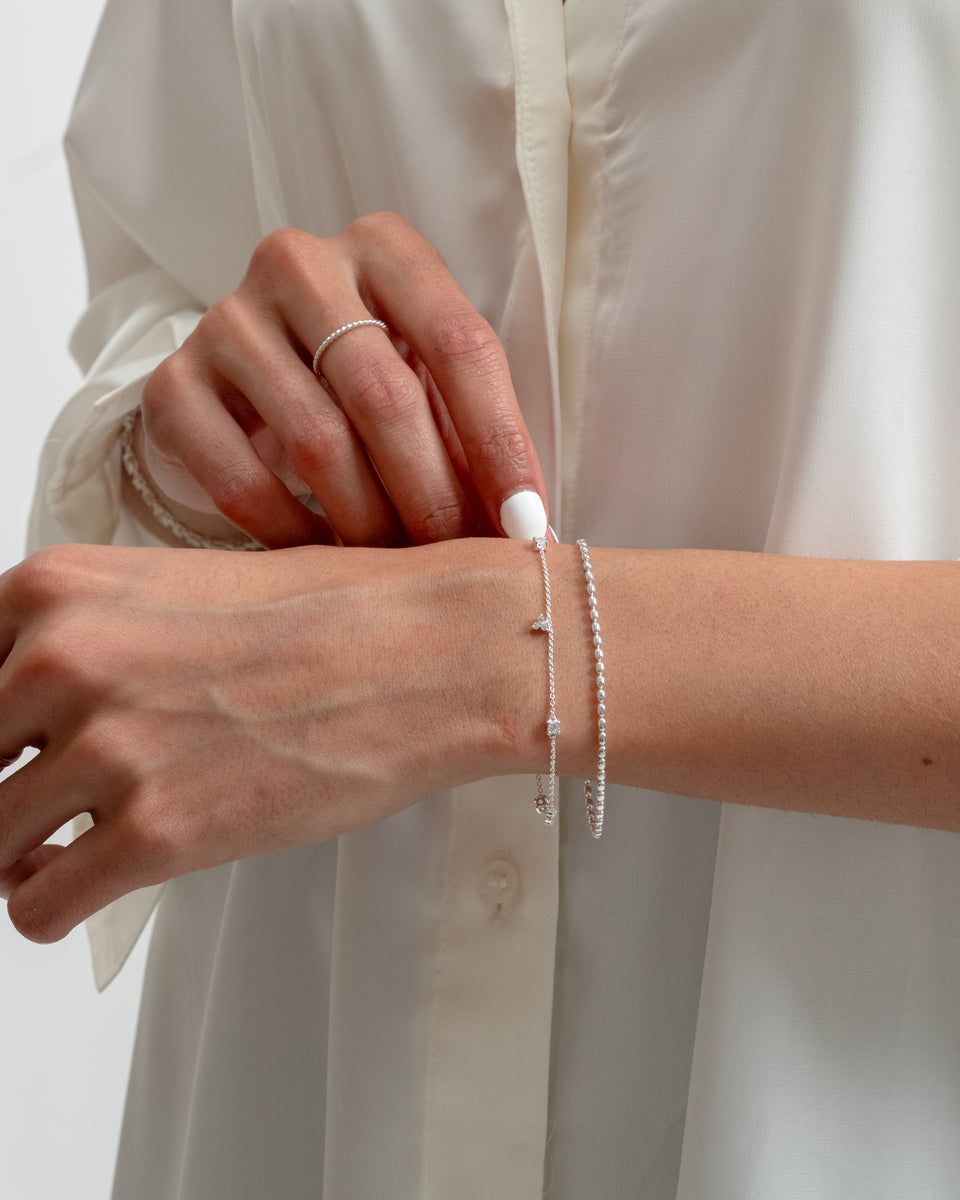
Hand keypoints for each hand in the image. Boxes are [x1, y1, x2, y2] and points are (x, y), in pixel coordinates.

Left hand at [0, 540, 538, 941]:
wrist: (430, 650)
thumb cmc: (333, 612)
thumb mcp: (182, 589)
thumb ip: (93, 637)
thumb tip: (41, 707)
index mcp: (59, 588)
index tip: (17, 749)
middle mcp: (63, 660)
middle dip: (7, 784)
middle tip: (52, 801)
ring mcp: (106, 748)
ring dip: (25, 851)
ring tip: (72, 847)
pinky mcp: (156, 833)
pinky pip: (34, 905)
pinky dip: (50, 906)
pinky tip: (93, 882)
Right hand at [140, 214, 548, 547]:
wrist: (249, 369)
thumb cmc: (364, 376)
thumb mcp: (425, 376)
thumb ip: (469, 428)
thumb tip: (527, 527)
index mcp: (385, 248)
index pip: (459, 343)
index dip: (500, 441)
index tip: (526, 521)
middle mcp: (301, 266)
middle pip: (385, 396)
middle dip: (433, 495)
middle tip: (459, 560)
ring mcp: (228, 319)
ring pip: (316, 441)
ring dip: (368, 524)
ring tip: (400, 569)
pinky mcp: (174, 381)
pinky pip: (240, 479)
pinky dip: (292, 535)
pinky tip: (327, 562)